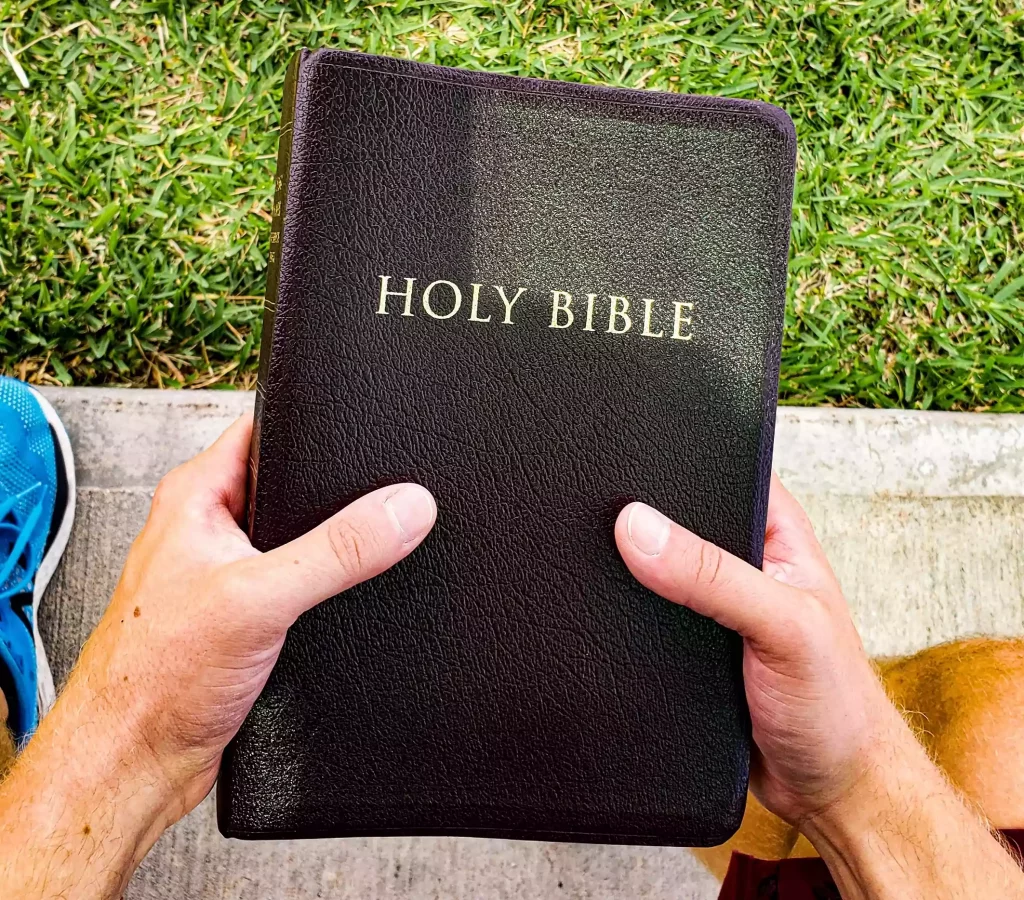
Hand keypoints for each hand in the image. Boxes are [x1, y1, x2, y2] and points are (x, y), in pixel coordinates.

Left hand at [0, 414, 435, 897]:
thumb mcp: (259, 598)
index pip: (265, 429)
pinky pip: (301, 582)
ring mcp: (229, 573)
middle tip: (378, 498)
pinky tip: (343, 601)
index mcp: (196, 497)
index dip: (315, 426)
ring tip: (361, 555)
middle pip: (293, 485)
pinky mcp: (246, 616)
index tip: (366, 434)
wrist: (136, 761)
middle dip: (336, 492)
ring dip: (332, 547)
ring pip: (300, 538)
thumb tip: (402, 508)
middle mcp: (210, 529)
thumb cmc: (151, 678)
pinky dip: (327, 588)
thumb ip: (337, 550)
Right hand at [616, 474, 892, 825]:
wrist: (831, 790)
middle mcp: (744, 563)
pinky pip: (647, 621)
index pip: (718, 474)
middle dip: (642, 525)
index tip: (625, 478)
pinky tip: (615, 623)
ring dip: (633, 580)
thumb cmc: (839, 707)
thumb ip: (714, 577)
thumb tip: (640, 530)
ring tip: (605, 575)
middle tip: (605, 529)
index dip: (672, 470)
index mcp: (778, 534)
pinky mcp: (691, 649)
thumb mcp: (782, 626)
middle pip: (676, 520)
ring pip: (656, 573)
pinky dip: (630, 624)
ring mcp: (715, 607)